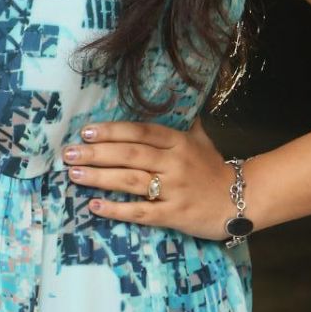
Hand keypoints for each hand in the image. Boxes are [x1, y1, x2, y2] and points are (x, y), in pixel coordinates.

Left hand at [63, 117, 233, 238]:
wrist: (242, 200)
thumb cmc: (214, 169)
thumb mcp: (201, 140)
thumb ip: (181, 124)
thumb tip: (170, 96)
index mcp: (178, 142)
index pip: (140, 132)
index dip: (112, 130)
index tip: (86, 131)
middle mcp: (175, 162)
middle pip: (130, 154)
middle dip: (96, 153)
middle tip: (68, 153)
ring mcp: (175, 189)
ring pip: (131, 180)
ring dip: (99, 177)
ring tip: (73, 174)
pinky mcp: (175, 214)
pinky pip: (141, 212)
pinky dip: (116, 209)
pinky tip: (94, 206)